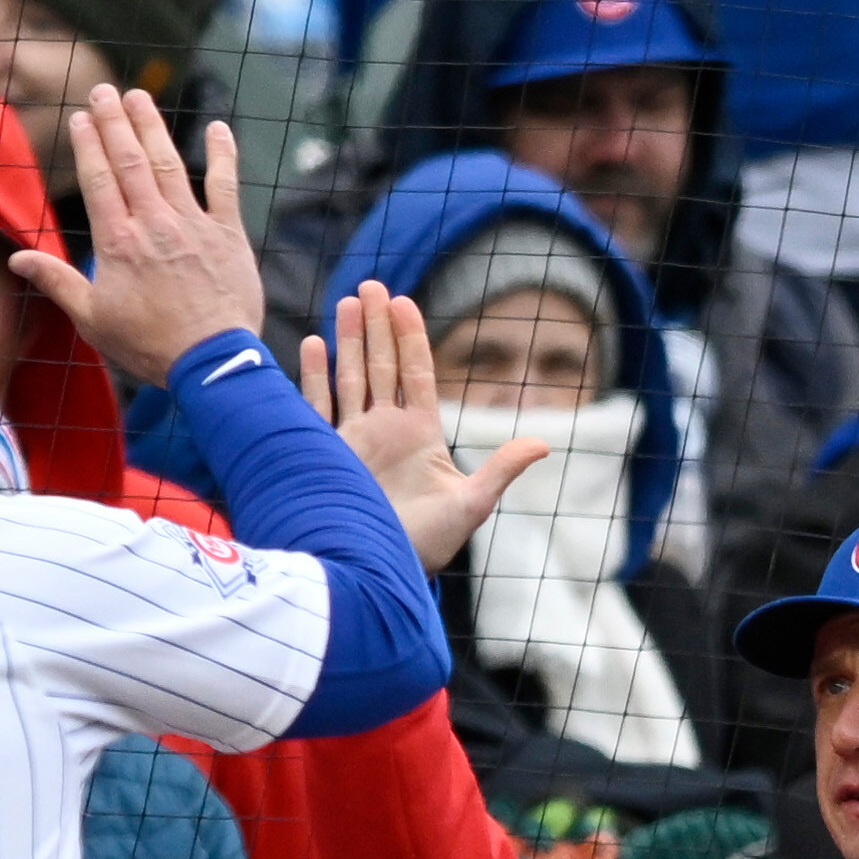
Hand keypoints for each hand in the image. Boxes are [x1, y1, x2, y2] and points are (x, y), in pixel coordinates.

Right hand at [9, 88, 270, 385]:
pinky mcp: (228, 233)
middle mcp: (153, 224)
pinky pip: (224, 185)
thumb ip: (56, 281)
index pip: (99, 180)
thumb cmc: (148, 346)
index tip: (81, 118)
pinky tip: (218, 127)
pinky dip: (223, 154)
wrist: (210, 362)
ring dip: (153, 126)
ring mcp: (192, 224)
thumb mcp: (92, 320)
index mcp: (118, 243)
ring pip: (168, 164)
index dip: (89, 145)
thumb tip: (16, 258)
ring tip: (140, 96)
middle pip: (130, 161)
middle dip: (115, 123)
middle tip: (104, 90)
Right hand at [297, 277, 546, 569]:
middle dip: (377, 325)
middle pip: (380, 365)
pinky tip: (313, 344)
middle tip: (371, 285)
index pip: (416, 374)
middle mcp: (384, 431)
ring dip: (348, 340)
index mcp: (420, 435)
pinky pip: (317, 407)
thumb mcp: (471, 504)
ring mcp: (353, 440)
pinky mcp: (325, 454)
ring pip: (350, 377)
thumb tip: (545, 445)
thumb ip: (501, 469)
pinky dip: (314, 376)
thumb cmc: (427, 545)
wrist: (378, 573)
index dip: (410, 337)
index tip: (404, 301)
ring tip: (347, 302)